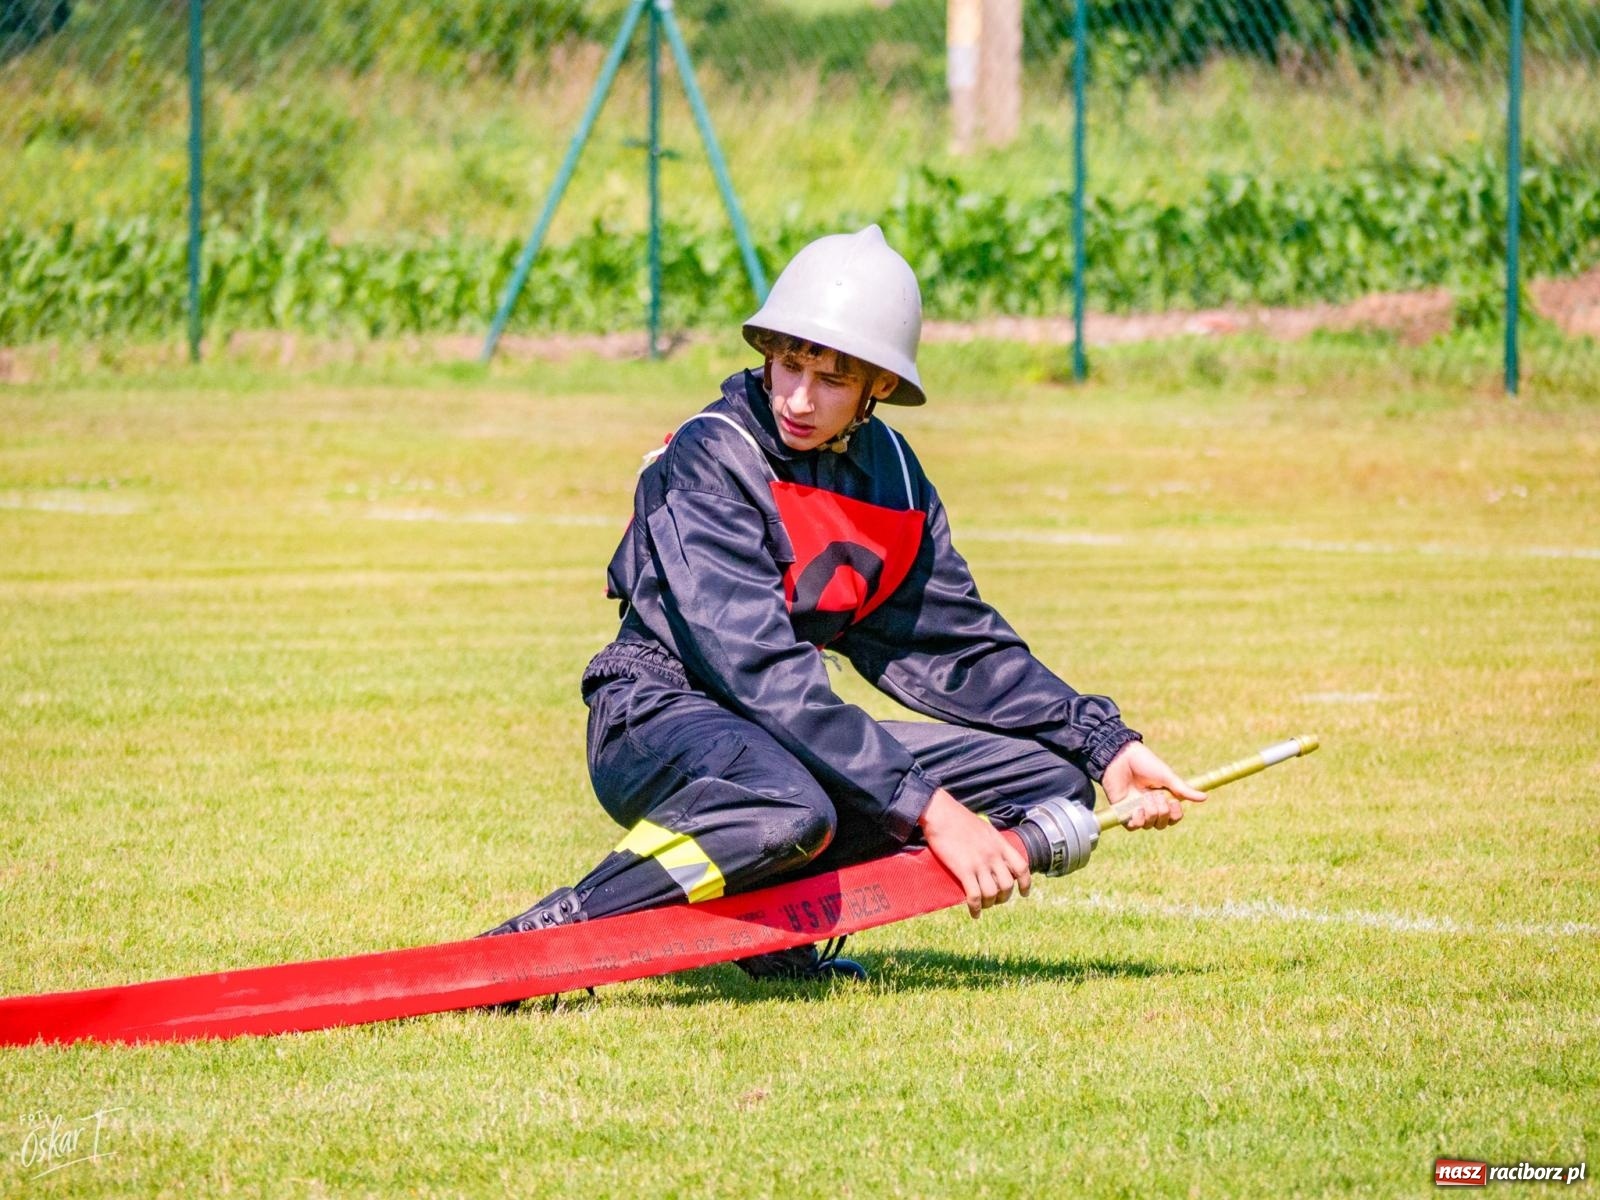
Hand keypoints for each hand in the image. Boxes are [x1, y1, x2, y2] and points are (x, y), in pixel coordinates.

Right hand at [918, 788, 1031, 917]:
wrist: (941, 813)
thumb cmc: (958, 818)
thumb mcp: (983, 828)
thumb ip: (991, 841)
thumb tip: (991, 852)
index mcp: (1000, 843)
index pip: (1021, 867)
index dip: (1025, 883)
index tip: (1024, 893)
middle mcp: (993, 855)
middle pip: (1007, 884)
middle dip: (1003, 897)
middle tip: (995, 900)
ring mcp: (979, 863)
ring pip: (992, 893)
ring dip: (989, 904)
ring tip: (983, 906)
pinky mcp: (964, 870)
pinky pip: (974, 895)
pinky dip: (975, 908)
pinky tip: (974, 913)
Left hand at [1100, 742, 1206, 830]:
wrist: (1121, 758)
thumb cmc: (1145, 763)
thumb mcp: (1167, 776)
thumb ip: (1183, 790)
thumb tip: (1205, 798)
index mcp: (1163, 798)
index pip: (1174, 817)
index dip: (1175, 815)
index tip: (1173, 802)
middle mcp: (1151, 806)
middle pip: (1162, 824)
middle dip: (1162, 812)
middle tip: (1156, 795)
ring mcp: (1137, 810)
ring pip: (1149, 826)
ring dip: (1150, 813)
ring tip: (1145, 797)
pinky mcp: (1123, 812)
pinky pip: (1133, 827)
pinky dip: (1137, 820)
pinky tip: (1137, 808)